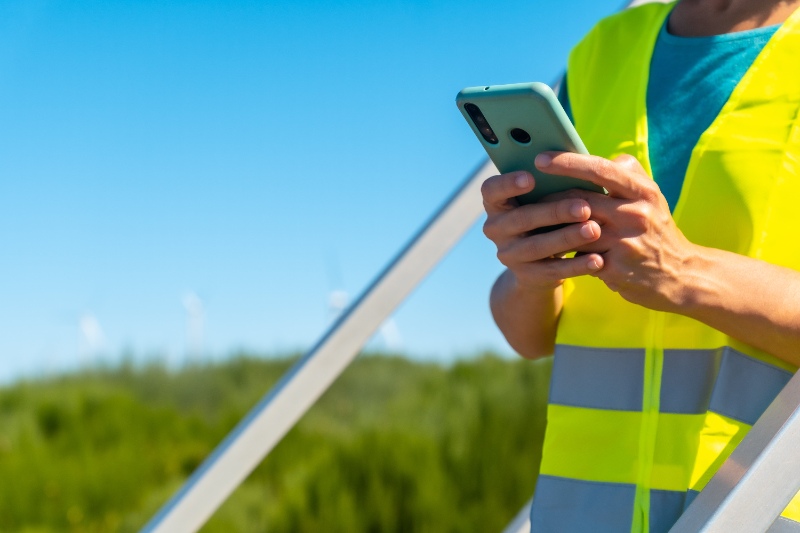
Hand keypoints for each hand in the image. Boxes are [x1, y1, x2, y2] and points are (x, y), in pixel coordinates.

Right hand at [480, 170, 602, 291]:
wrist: (540, 262)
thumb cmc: (548, 216)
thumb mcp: (545, 198)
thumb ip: (558, 181)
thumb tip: (599, 159)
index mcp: (497, 203)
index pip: (491, 190)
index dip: (507, 184)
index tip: (530, 178)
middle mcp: (496, 228)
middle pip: (521, 219)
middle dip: (554, 212)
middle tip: (584, 207)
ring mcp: (508, 254)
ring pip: (536, 246)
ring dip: (567, 238)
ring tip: (595, 230)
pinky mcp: (526, 276)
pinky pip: (551, 271)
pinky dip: (575, 266)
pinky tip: (597, 259)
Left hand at [535, 151, 697, 310]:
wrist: (681, 276)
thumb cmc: (656, 229)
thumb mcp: (651, 197)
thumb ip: (626, 173)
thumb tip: (593, 157)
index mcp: (642, 192)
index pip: (599, 170)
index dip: (567, 162)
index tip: (540, 158)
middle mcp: (635, 215)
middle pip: (578, 201)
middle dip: (548, 199)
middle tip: (525, 196)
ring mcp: (624, 244)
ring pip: (573, 231)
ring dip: (551, 228)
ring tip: (532, 222)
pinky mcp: (614, 270)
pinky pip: (578, 258)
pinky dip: (564, 253)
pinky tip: (551, 249)